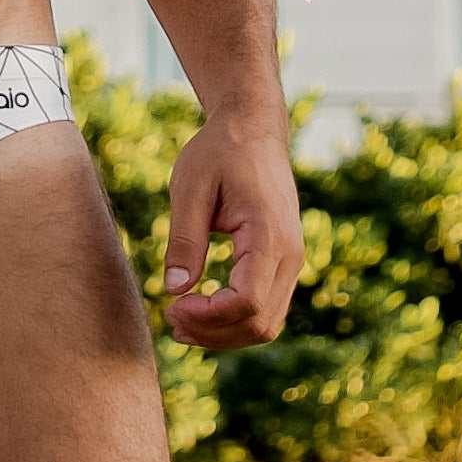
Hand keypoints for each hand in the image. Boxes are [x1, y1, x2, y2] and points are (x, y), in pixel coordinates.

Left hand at [161, 108, 301, 349]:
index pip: (248, 302)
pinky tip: (201, 312)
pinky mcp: (283, 261)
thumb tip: (174, 290)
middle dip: (214, 333)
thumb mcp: (190, 187)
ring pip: (267, 323)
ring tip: (180, 323)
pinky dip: (235, 319)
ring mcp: (292, 260)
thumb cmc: (219, 151)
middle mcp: (291, 255)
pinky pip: (267, 306)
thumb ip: (184, 239)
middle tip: (170, 318)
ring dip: (225, 333)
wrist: (253, 127)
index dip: (208, 317)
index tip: (171, 306)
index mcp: (269, 235)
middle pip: (261, 323)